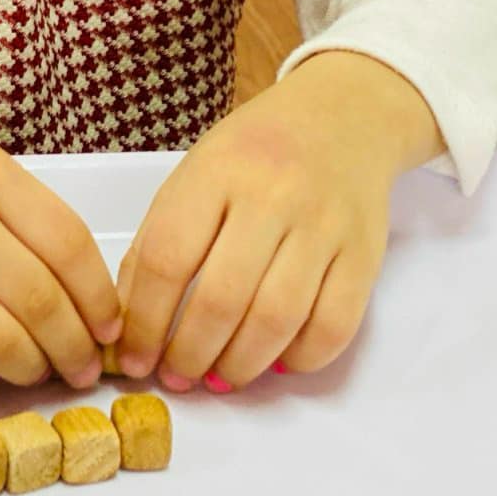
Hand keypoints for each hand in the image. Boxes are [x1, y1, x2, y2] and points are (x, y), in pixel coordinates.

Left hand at [114, 53, 441, 391]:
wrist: (343, 117)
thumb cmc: (254, 154)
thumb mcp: (194, 174)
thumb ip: (159, 241)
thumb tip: (131, 326)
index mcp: (217, 171)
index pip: (167, 259)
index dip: (144, 322)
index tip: (134, 359)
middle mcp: (273, 195)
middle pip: (221, 298)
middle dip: (190, 354)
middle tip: (177, 377)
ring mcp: (324, 225)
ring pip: (277, 319)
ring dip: (240, 365)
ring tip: (219, 378)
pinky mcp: (365, 253)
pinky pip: (333, 326)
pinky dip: (299, 359)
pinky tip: (274, 362)